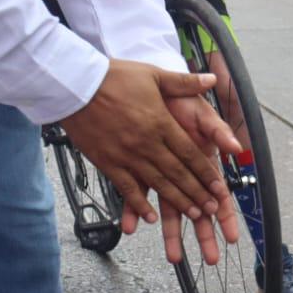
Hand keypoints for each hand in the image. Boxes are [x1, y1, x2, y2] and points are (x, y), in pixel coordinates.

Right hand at [61, 60, 234, 243]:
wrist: (74, 83)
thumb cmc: (112, 77)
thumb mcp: (153, 74)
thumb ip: (184, 82)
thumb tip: (212, 80)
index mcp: (161, 123)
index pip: (190, 153)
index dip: (206, 173)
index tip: (219, 188)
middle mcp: (147, 143)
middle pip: (178, 173)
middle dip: (198, 193)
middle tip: (212, 210)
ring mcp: (127, 155)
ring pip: (158, 184)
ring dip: (177, 201)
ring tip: (193, 214)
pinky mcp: (108, 163)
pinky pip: (127, 189)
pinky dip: (140, 205)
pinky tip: (150, 217)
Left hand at [120, 94, 243, 264]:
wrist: (144, 89)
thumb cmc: (177, 101)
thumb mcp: (201, 112)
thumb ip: (218, 130)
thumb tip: (236, 148)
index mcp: (203, 164)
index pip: (218, 196)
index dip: (225, 217)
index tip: (231, 236)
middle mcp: (183, 175)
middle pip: (197, 211)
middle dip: (204, 236)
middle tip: (210, 259)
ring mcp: (161, 176)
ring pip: (169, 211)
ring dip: (171, 234)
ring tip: (174, 257)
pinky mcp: (138, 171)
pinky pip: (136, 196)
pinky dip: (133, 211)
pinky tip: (132, 226)